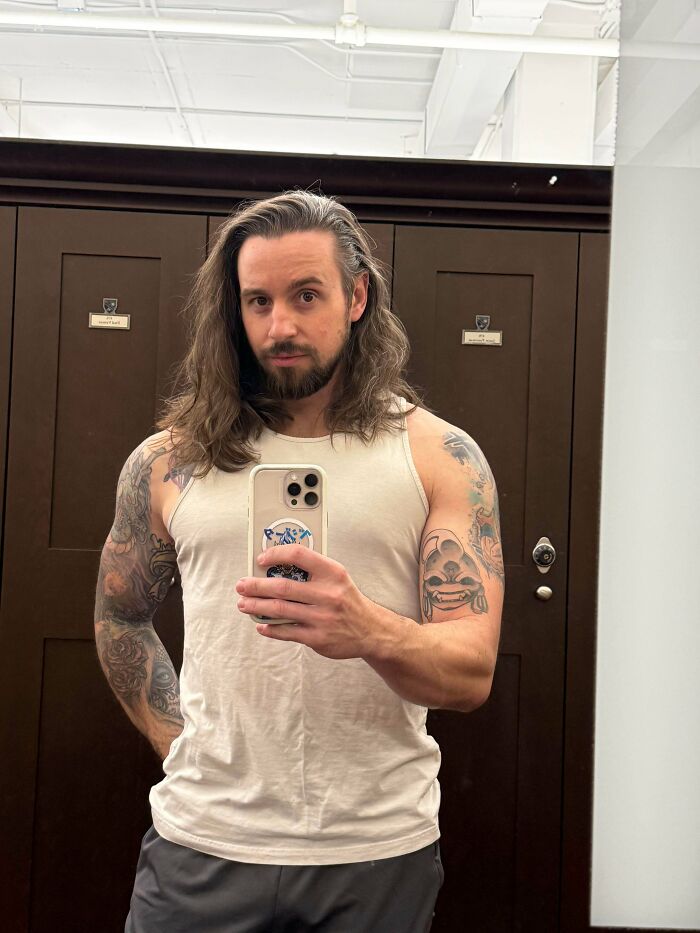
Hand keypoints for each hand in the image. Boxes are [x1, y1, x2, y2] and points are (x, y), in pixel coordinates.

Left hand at [235, 544, 382, 659]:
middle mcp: (328, 594)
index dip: (277, 554)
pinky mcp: (317, 638)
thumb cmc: (347, 600)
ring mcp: (321, 617)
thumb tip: (275, 567)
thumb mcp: (338, 578)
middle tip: (241, 585)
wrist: (370, 630)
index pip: (299, 555)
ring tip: (244, 604)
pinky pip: (286, 631)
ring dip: (257, 606)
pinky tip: (261, 624)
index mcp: (332, 573)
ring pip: (279, 610)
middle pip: (282, 587)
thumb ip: (312, 571)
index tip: (261, 559)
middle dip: (256, 586)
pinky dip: (270, 628)